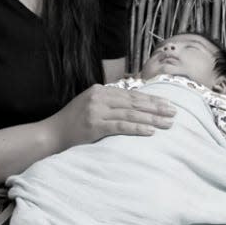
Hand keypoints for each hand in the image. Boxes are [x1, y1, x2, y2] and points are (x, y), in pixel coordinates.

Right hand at [45, 84, 176, 150]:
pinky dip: (137, 128)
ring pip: (130, 114)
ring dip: (151, 118)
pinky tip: (150, 131)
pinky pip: (120, 126)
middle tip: (174, 112)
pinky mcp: (94, 125)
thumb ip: (108, 103)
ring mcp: (96, 110)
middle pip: (134, 102)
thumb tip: (133, 106)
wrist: (51, 134)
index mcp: (99, 90)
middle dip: (156, 107)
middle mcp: (99, 97)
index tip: (167, 103)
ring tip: (168, 123)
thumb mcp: (90, 106)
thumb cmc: (72, 123)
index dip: (150, 99)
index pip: (130, 94)